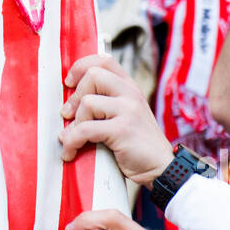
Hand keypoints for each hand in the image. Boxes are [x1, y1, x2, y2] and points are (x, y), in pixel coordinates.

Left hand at [60, 52, 173, 180]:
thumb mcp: (126, 116)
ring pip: (87, 102)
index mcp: (130, 88)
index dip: (81, 67)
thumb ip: (106, 105)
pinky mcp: (122, 130)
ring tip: (72, 139)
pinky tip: (70, 152)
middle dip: (74, 96)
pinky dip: (72, 141)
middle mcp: (130, 94)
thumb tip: (68, 105)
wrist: (162, 169)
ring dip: (74, 123)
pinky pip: (85, 129)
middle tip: (67, 115)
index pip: (104, 60)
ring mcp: (128, 110)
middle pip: (93, 75)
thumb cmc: (138, 146)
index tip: (69, 83)